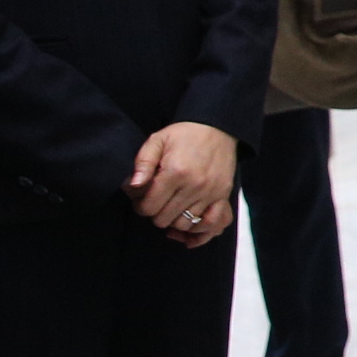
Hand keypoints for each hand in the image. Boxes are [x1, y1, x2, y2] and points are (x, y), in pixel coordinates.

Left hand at [129, 121, 238, 246]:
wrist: (218, 127)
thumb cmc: (184, 134)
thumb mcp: (157, 140)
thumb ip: (142, 163)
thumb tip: (133, 186)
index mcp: (175, 172)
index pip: (149, 208)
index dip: (140, 206)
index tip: (142, 199)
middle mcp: (194, 185)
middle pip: (164, 219)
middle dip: (155, 213)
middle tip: (156, 201)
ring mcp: (211, 192)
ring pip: (184, 224)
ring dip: (174, 220)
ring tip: (172, 208)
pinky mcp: (223, 195)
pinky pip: (213, 223)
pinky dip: (200, 229)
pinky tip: (191, 225)